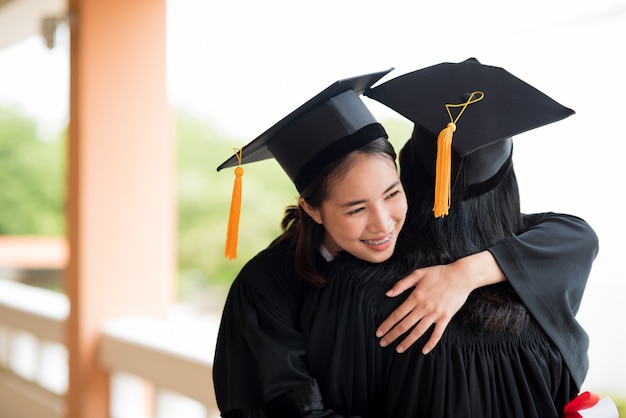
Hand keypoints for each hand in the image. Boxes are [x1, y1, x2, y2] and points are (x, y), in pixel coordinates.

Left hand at [376, 251, 503, 353]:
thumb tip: (388, 294)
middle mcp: (424, 307)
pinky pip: (437, 333)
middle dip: (392, 335)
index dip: (387, 324)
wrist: (461, 275)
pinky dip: (431, 343)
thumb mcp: (418, 273)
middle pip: (405, 325)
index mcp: (415, 296)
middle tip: (383, 343)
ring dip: (407, 341)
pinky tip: (424, 350)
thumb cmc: (439, 273)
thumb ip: (402, 284)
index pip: (397, 314)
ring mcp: (435, 314)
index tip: (379, 332)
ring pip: (418, 331)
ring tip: (398, 349)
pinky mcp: (446, 317)